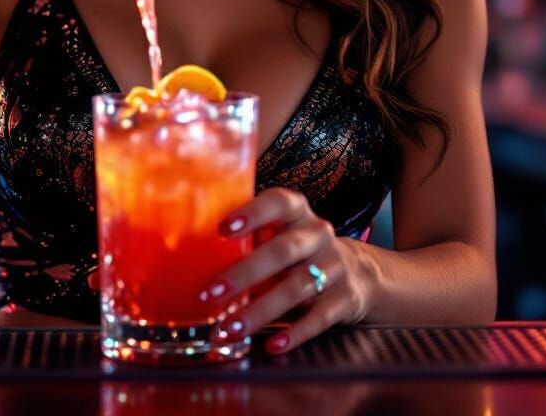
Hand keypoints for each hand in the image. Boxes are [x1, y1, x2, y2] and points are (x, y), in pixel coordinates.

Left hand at [201, 187, 371, 353]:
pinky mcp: (345, 298)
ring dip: (261, 310)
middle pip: (282, 251)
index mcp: (297, 211)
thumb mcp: (277, 234)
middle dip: (244, 273)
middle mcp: (318, 234)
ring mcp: (335, 265)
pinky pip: (320, 317)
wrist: (356, 272)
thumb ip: (246, 238)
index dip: (252, 213)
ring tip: (230, 328)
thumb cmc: (296, 250)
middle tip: (210, 294)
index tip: (222, 229)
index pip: (278, 202)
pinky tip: (271, 344)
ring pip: (297, 287)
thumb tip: (189, 252)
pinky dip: (295, 333)